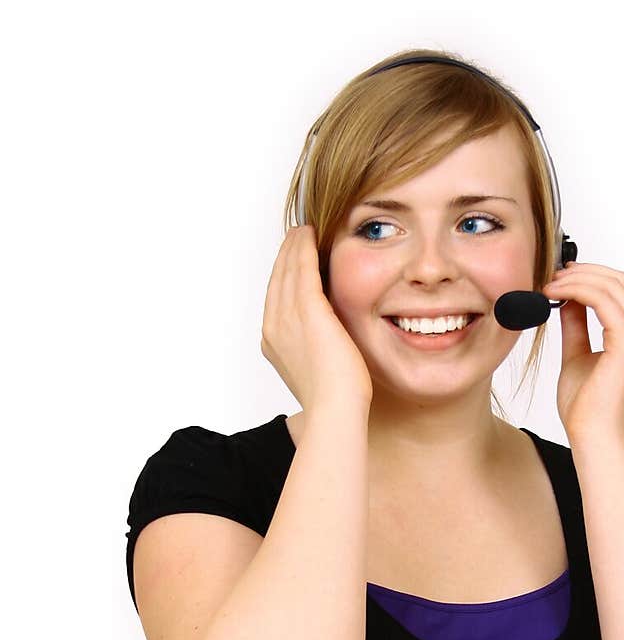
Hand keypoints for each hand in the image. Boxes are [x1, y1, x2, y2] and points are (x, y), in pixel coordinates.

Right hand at [261, 225, 373, 409]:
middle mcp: (273, 326)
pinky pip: (302, 268)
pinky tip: (310, 234)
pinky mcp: (308, 310)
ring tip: (303, 230)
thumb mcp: (316, 368)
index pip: (275, 298)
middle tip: (296, 235)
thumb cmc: (335, 398)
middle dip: (286, 255)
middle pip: (276, 279)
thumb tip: (324, 340)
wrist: (335, 409)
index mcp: (272, 341)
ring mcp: (287, 317)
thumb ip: (313, 348)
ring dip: (294, 245)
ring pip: (287, 269)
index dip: (283, 275)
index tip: (293, 259)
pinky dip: (304, 248)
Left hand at [541, 262, 623, 445]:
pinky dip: (577, 291)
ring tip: (548, 284)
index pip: (620, 288)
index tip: (559, 276)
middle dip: (583, 271)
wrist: (592, 435)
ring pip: (611, 285)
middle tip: (551, 275)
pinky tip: (555, 295)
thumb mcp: (576, 355)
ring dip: (577, 279)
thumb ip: (576, 326)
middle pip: (618, 280)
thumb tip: (568, 299)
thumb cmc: (586, 407)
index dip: (590, 275)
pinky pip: (604, 301)